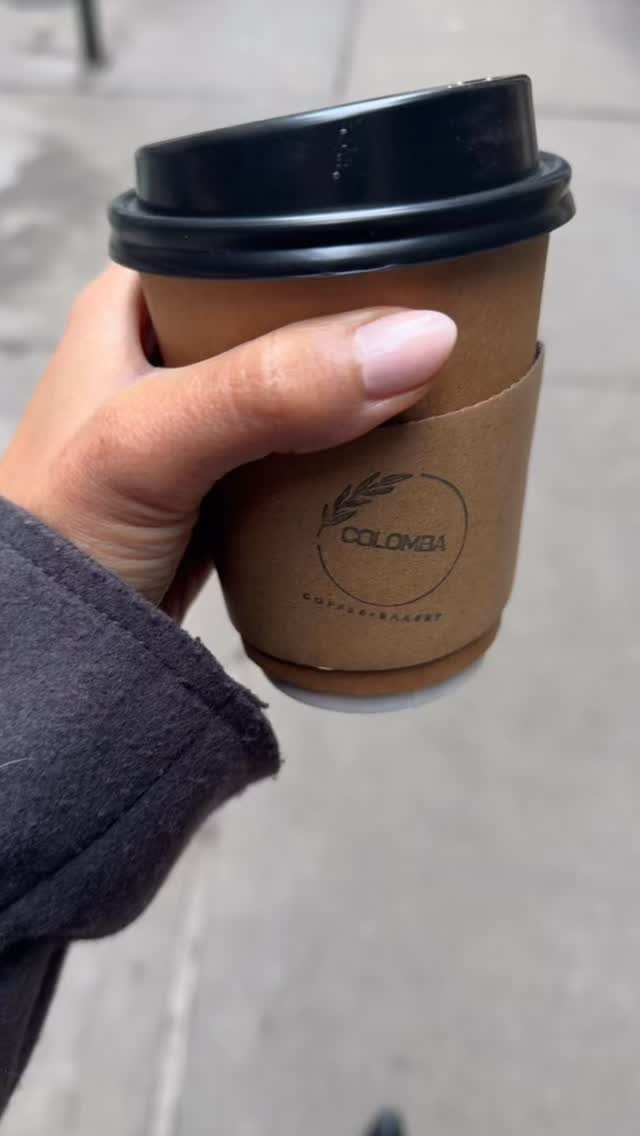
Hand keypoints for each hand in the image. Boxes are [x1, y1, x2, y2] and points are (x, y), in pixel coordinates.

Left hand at [0, 267, 455, 619]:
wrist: (54, 652)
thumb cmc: (67, 531)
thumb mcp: (152, 442)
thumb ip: (268, 390)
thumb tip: (418, 341)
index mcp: (140, 301)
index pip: (257, 242)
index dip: (339, 250)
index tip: (429, 265)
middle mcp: (175, 352)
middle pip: (296, 318)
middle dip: (369, 331)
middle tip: (459, 337)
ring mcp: (208, 423)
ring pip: (310, 388)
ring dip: (369, 399)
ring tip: (452, 392)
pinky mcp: (233, 484)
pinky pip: (310, 452)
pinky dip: (352, 457)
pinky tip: (402, 456)